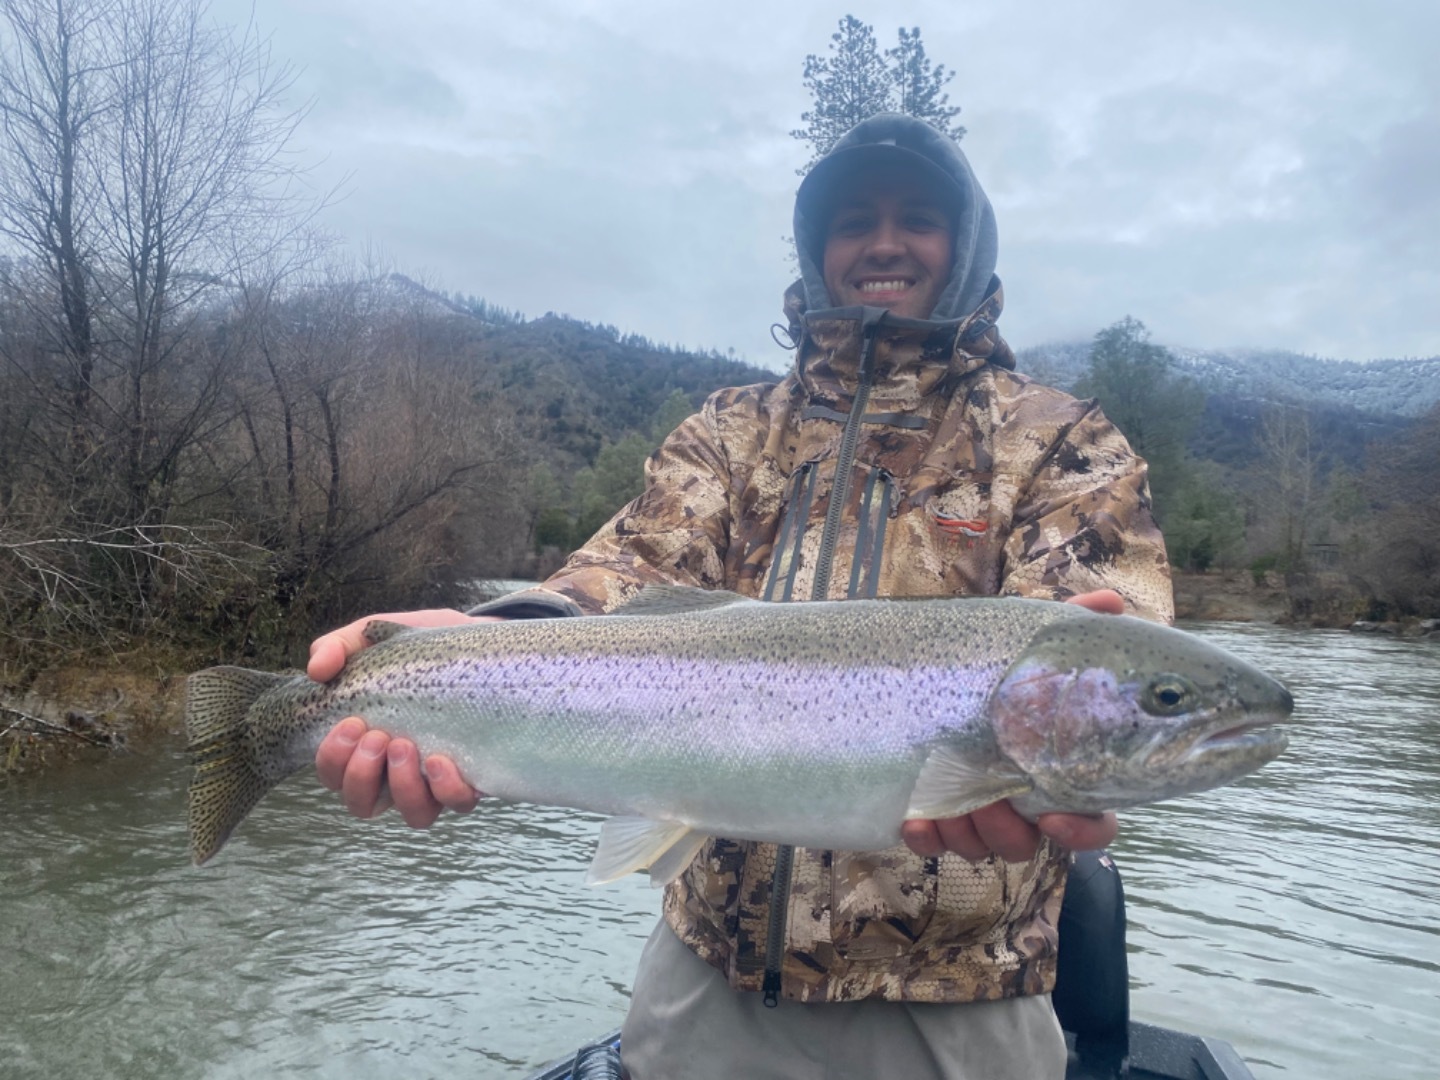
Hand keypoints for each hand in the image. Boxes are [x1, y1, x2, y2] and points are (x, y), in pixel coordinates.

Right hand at [310, 609, 495, 826]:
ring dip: (403, 788)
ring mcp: (435, 779)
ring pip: (414, 814)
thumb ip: (339, 646)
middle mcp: (396, 772)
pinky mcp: (472, 775)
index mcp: (365, 745)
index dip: (332, 760)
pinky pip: (457, 803)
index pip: (333, 774)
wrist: (478, 640)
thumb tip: (316, 670)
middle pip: (363, 804)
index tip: (350, 723)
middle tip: (378, 736)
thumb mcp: (374, 637)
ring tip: (406, 746)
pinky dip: (446, 789)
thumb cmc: (419, 648)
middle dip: (362, 775)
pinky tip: (441, 758)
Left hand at [900, 588, 1125, 861]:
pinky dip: (926, 838)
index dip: (1081, 830)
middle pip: (1027, 841)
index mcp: (1057, 774)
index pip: (1092, 822)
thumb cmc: (999, 672)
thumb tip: (1109, 604)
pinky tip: (914, 821)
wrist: (927, 681)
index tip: (1054, 816)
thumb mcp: (1032, 647)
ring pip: (982, 846)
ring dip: (967, 832)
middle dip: (1008, 831)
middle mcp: (1022, 803)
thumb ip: (1072, 629)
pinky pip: (935, 845)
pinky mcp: (937, 818)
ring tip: (948, 804)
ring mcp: (979, 814)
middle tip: (990, 802)